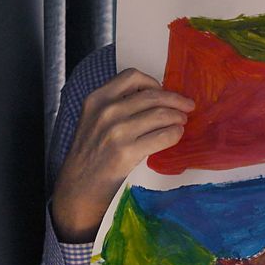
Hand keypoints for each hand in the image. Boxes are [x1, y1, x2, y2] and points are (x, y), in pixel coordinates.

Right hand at [52, 69, 194, 241]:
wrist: (77, 187)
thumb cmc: (89, 155)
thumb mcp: (93, 120)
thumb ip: (116, 106)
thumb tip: (153, 97)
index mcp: (97, 99)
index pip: (132, 77)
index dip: (154, 82)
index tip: (162, 91)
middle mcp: (106, 111)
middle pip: (152, 95)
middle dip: (175, 100)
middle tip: (187, 106)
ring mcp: (116, 131)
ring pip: (161, 114)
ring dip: (178, 117)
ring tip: (182, 121)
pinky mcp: (127, 152)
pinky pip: (163, 136)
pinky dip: (175, 134)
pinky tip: (176, 135)